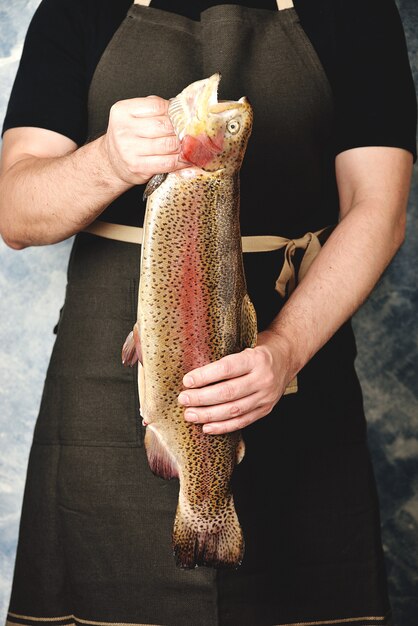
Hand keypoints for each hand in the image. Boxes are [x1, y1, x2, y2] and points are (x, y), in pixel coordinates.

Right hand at [102, 96, 186, 184]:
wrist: (113, 162)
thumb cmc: (129, 137)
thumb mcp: (133, 117)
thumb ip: (154, 110)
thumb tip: (182, 109)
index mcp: (122, 111)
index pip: (156, 105)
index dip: (174, 111)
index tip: (183, 116)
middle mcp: (123, 129)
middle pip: (164, 125)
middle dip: (181, 129)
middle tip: (191, 132)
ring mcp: (129, 149)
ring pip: (168, 144)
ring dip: (183, 146)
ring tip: (191, 145)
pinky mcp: (138, 167)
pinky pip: (167, 163)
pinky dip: (181, 161)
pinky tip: (187, 159)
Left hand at [178, 330, 293, 433]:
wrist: (286, 358)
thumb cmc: (258, 350)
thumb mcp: (245, 346)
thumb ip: (225, 359)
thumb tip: (194, 374)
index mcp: (256, 359)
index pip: (226, 368)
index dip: (205, 376)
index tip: (187, 381)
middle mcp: (263, 379)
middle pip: (228, 392)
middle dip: (201, 398)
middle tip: (183, 399)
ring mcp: (266, 397)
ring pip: (233, 410)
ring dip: (208, 415)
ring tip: (190, 415)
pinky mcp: (265, 409)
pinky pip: (242, 422)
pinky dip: (222, 426)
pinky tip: (206, 426)